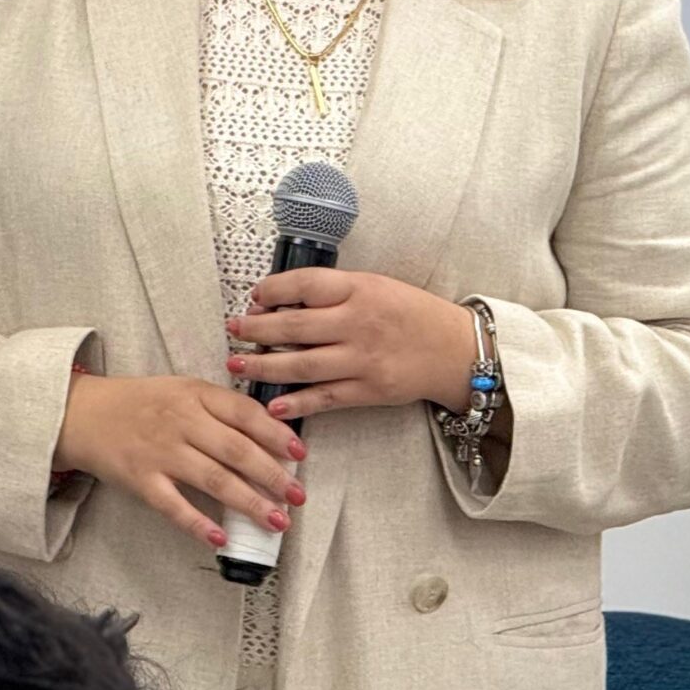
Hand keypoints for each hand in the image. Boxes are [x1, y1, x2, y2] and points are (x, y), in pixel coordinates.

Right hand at [53, 375, 304, 550]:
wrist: (82, 413)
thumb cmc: (139, 403)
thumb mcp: (181, 389)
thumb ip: (219, 406)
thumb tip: (270, 433)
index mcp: (193, 394)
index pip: (244, 413)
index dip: (276, 435)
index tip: (300, 454)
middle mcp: (180, 421)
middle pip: (236, 450)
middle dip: (273, 475)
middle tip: (298, 496)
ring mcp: (160, 452)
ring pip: (214, 480)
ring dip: (250, 503)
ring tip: (277, 520)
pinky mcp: (141, 479)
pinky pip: (174, 506)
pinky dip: (198, 524)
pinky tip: (220, 538)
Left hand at [228, 267, 477, 417]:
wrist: (456, 351)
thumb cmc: (411, 314)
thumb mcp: (375, 286)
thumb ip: (334, 292)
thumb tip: (281, 301)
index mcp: (360, 290)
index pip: (305, 284)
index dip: (272, 290)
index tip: (254, 298)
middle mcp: (359, 323)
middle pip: (294, 325)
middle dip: (256, 330)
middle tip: (233, 331)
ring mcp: (364, 359)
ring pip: (303, 363)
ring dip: (264, 367)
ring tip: (236, 365)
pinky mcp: (369, 390)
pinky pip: (326, 397)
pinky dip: (297, 402)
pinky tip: (272, 405)